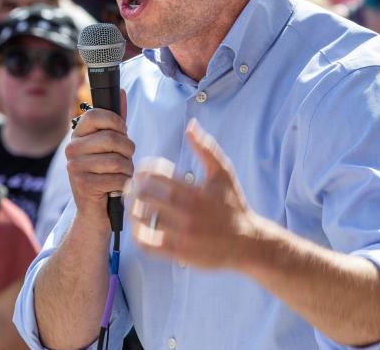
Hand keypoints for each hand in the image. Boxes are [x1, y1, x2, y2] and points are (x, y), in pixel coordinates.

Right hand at [66, 90, 133, 229]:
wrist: (94, 213)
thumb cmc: (105, 174)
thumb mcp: (111, 146)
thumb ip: (116, 121)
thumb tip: (121, 92)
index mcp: (78, 135)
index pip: (96, 114)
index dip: (115, 121)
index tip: (122, 131)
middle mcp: (72, 149)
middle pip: (110, 138)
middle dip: (128, 150)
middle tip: (127, 159)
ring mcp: (74, 167)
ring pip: (116, 160)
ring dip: (127, 170)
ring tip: (122, 175)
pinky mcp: (82, 185)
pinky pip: (116, 178)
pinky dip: (124, 185)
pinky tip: (117, 188)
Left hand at [127, 119, 258, 269]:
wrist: (249, 243)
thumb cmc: (234, 205)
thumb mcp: (223, 173)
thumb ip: (206, 148)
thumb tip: (190, 126)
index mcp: (193, 193)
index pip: (154, 176)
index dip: (142, 171)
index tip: (141, 171)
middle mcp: (186, 214)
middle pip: (144, 196)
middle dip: (133, 189)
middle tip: (130, 187)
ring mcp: (181, 235)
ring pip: (142, 220)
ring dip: (132, 210)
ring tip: (132, 205)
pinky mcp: (179, 253)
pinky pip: (148, 244)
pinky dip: (137, 235)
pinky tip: (139, 227)